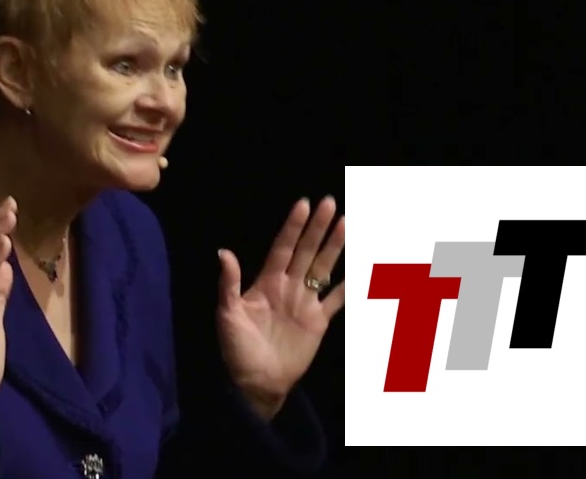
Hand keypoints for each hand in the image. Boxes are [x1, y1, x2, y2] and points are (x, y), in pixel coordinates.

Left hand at [216, 197, 344, 418]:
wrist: (254, 382)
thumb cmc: (235, 348)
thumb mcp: (227, 314)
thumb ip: (229, 284)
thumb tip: (223, 252)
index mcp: (265, 282)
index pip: (282, 247)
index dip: (293, 226)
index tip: (304, 204)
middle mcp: (287, 287)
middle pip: (306, 251)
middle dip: (318, 228)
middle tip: (330, 203)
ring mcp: (304, 302)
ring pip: (323, 268)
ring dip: (334, 247)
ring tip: (347, 224)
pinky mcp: (318, 321)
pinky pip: (337, 300)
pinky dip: (350, 287)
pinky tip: (362, 270)